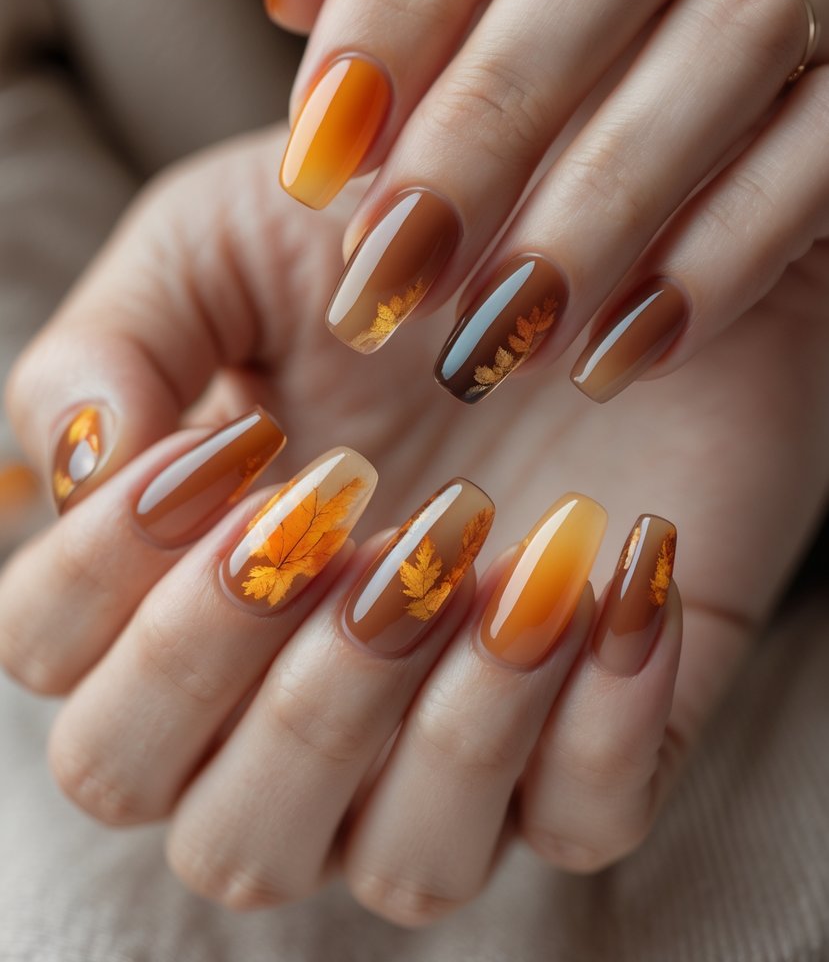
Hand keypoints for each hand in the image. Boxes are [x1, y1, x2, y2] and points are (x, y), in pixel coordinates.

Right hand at [1, 124, 826, 923]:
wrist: (580, 230)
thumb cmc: (389, 247)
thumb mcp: (224, 242)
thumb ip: (118, 343)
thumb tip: (83, 469)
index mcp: (183, 593)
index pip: (60, 666)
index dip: (114, 571)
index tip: (236, 434)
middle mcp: (300, 700)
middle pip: (202, 819)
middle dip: (252, 665)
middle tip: (344, 494)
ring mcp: (454, 739)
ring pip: (401, 868)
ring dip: (428, 717)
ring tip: (481, 539)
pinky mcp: (597, 733)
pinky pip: (585, 821)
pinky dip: (596, 721)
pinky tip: (609, 575)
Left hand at [264, 0, 828, 412]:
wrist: (584, 405)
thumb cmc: (457, 251)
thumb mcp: (374, 145)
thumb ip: (342, 31)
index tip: (319, 156)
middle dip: (487, 116)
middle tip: (393, 268)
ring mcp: (815, 3)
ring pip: (734, 29)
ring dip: (599, 196)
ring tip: (498, 334)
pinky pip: (825, 150)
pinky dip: (713, 254)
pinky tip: (615, 355)